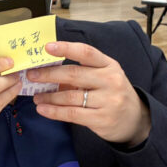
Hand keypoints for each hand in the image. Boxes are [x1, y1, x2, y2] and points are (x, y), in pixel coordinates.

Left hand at [28, 42, 150, 146]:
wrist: (134, 120)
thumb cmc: (113, 93)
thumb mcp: (105, 77)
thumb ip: (83, 72)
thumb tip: (49, 70)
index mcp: (109, 65)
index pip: (86, 52)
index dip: (66, 48)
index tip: (47, 47)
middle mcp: (110, 80)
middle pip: (74, 74)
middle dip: (49, 74)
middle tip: (32, 75)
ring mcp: (107, 101)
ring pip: (70, 96)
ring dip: (49, 96)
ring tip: (37, 96)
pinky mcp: (101, 119)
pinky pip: (72, 114)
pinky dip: (54, 111)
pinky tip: (43, 109)